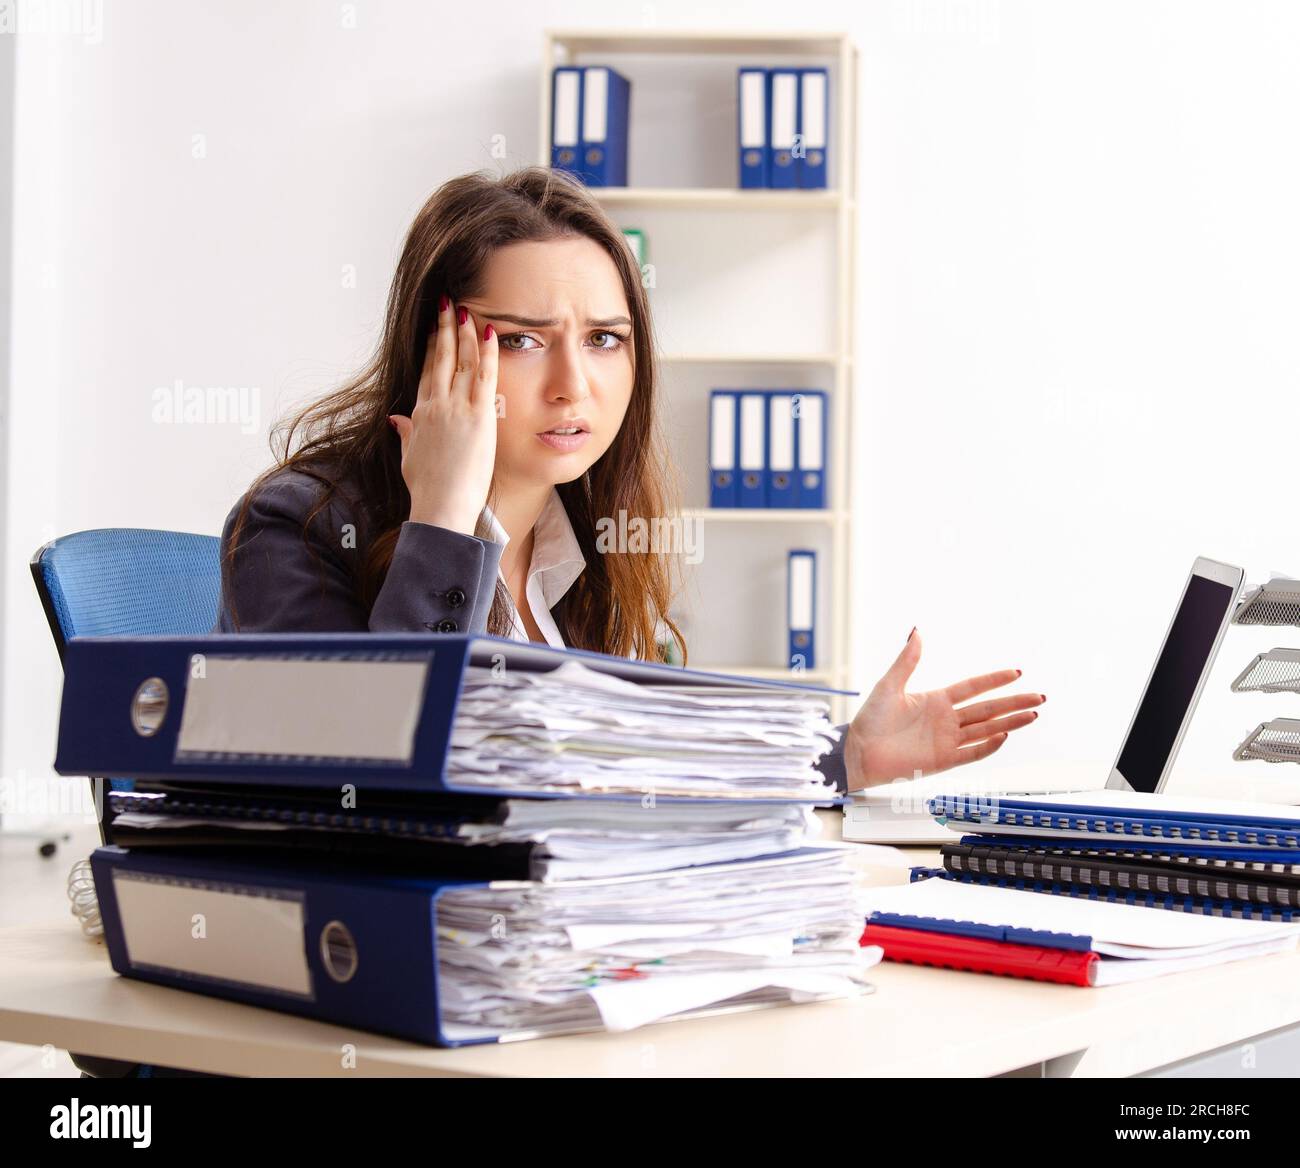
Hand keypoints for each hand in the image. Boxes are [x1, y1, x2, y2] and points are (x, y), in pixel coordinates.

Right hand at [389, 296, 498, 535]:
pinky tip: (489, 330)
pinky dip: (487, 350)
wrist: (441, 505)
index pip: (427, 372)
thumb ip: (405, 435)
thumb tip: (394, 420)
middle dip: (443, 327)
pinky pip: (484, 374)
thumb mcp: (410, 458)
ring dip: (462, 331)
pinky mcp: (478, 415)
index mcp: (419, 415)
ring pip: (460, 360)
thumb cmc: (428, 489)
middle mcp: (436, 405)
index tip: (435, 328)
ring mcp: (456, 408)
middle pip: (440, 357)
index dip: (431, 347)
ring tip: (464, 307)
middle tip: (446, 303)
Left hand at [842, 628, 1044, 790]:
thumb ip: (907, 660)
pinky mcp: (943, 760)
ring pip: (986, 729)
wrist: (859, 751)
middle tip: (1039, 697)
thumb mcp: (889, 684)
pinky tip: (1004, 734)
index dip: (994, 681)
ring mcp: (946, 740)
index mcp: (935, 700)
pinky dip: (989, 745)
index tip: (1016, 673)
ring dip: (1010, 722)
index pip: (973, 688)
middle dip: (1014, 702)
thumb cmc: (870, 720)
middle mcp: (946, 720)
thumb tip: (916, 632)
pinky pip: (971, 752)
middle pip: (988, 709)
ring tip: (1033, 714)